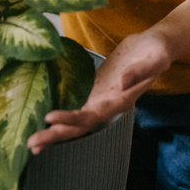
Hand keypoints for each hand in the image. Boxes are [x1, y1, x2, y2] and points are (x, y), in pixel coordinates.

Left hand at [27, 29, 171, 153]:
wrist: (155, 45)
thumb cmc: (157, 51)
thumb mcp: (154, 59)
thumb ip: (140, 72)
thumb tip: (123, 82)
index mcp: (119, 101)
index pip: (91, 116)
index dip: (70, 119)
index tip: (49, 118)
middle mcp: (107, 104)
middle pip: (79, 125)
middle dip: (56, 135)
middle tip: (32, 144)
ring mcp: (100, 97)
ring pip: (75, 118)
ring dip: (55, 130)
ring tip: (33, 141)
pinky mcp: (96, 86)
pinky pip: (76, 103)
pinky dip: (62, 113)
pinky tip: (45, 118)